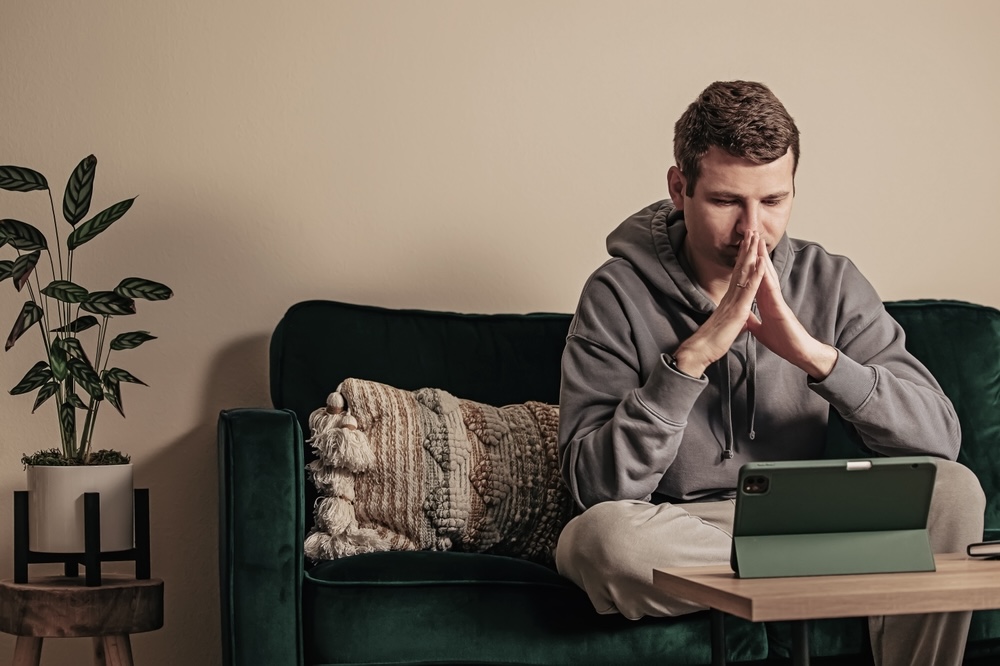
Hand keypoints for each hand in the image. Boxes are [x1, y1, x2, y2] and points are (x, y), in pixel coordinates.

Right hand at [673, 232, 765, 376]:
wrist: (701, 350)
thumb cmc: (712, 341)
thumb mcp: (726, 327)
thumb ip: (734, 319)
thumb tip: (740, 319)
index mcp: (729, 299)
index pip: (738, 275)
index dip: (743, 259)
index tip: (748, 244)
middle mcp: (731, 295)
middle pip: (740, 267)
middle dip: (746, 249)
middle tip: (751, 230)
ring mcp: (734, 300)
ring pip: (745, 273)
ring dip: (751, 254)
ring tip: (756, 237)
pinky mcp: (738, 309)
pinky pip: (749, 288)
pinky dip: (756, 274)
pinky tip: (761, 261)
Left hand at [745, 241, 837, 379]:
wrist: (797, 352)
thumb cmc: (783, 340)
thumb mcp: (760, 329)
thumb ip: (752, 320)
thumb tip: (744, 316)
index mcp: (765, 300)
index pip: (755, 277)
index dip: (748, 263)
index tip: (741, 248)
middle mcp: (771, 296)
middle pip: (762, 270)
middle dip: (756, 253)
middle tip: (750, 233)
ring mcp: (776, 300)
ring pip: (768, 275)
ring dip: (762, 258)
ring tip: (757, 241)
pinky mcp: (780, 307)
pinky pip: (772, 290)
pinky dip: (767, 277)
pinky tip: (763, 266)